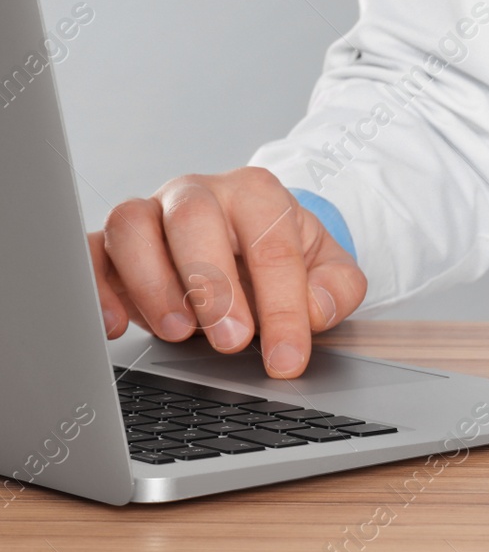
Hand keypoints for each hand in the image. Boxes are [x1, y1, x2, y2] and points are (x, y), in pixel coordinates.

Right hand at [89, 167, 365, 377]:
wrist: (244, 241)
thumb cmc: (281, 255)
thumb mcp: (327, 268)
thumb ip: (336, 288)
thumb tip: (314, 311)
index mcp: (257, 194)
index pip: (271, 244)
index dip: (282, 306)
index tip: (286, 358)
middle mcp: (199, 194)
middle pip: (193, 219)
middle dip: (212, 284)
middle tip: (232, 340)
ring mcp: (150, 213)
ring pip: (131, 226)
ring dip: (152, 284)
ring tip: (179, 333)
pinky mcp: (111, 243)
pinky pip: (89, 252)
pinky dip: (95, 288)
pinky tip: (115, 326)